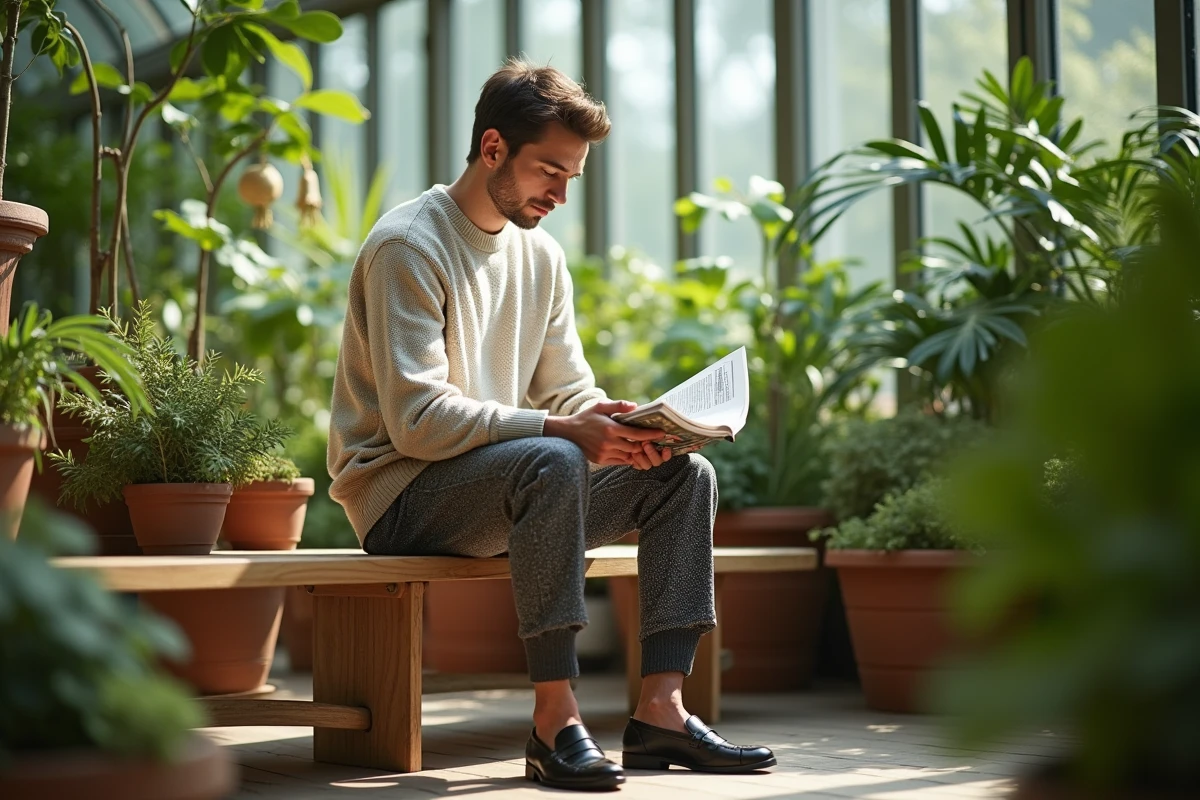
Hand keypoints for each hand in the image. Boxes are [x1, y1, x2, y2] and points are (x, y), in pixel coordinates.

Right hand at [543, 400, 669, 466]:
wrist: (567, 434)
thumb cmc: (586, 418)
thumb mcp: (600, 406)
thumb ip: (618, 405)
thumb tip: (635, 406)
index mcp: (610, 428)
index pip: (637, 434)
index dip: (651, 434)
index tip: (662, 433)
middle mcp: (609, 443)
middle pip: (636, 447)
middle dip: (646, 444)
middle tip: (655, 440)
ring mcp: (605, 453)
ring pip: (629, 455)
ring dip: (637, 452)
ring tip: (645, 446)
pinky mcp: (601, 460)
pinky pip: (620, 461)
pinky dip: (627, 457)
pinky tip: (630, 450)